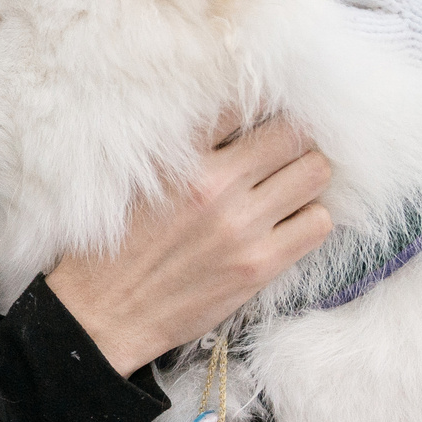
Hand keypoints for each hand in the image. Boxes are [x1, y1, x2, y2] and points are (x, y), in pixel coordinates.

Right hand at [47, 117, 332, 376]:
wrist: (104, 316)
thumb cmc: (112, 248)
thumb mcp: (135, 181)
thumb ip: (181, 150)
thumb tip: (232, 122)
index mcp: (181, 160)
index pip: (246, 105)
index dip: (261, 109)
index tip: (260, 120)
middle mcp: (215, 187)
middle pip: (295, 133)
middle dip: (293, 139)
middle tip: (281, 154)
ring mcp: (242, 227)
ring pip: (316, 172)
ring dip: (307, 175)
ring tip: (288, 186)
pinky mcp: (259, 264)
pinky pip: (318, 223)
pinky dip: (310, 217)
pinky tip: (288, 222)